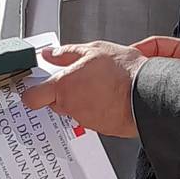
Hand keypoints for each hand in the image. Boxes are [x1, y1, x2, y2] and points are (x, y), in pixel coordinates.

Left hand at [20, 40, 143, 136]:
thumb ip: (67, 53)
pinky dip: (97, 108)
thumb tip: (51, 54)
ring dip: (82, 99)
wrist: (148, 95)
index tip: (33, 88)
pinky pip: (92, 117)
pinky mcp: (101, 128)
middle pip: (54, 103)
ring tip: (99, 85)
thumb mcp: (94, 50)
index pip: (32, 97)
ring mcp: (86, 119)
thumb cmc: (124, 73)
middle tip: (76, 79)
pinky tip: (109, 96)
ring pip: (75, 109)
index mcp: (64, 86)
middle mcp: (71, 106)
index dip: (31, 93)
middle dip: (61, 92)